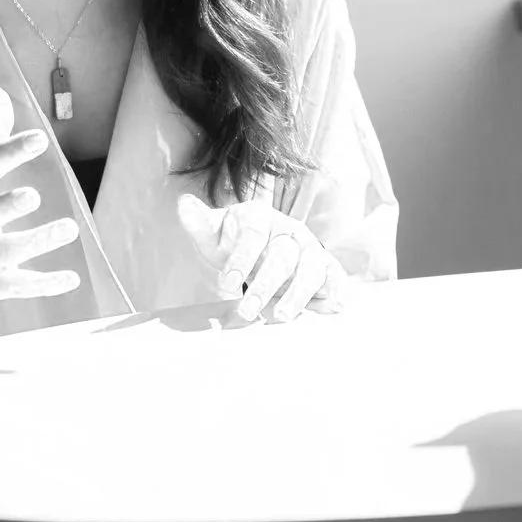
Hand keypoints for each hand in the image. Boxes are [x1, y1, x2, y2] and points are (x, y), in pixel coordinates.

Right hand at [0, 88, 81, 333]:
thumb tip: (0, 93)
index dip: (10, 152)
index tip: (39, 138)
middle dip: (7, 205)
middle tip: (32, 196)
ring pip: (8, 251)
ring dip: (38, 241)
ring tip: (69, 228)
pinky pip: (18, 286)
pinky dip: (45, 284)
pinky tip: (72, 279)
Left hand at [176, 192, 346, 323]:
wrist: (264, 247)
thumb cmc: (236, 243)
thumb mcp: (215, 234)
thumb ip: (200, 223)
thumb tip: (184, 205)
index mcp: (259, 217)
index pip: (252, 235)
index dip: (240, 259)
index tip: (226, 284)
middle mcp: (289, 231)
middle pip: (281, 256)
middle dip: (264, 285)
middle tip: (247, 311)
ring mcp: (310, 250)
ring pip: (310, 269)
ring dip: (297, 294)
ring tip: (280, 317)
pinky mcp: (326, 270)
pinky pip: (335, 279)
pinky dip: (336, 292)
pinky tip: (334, 308)